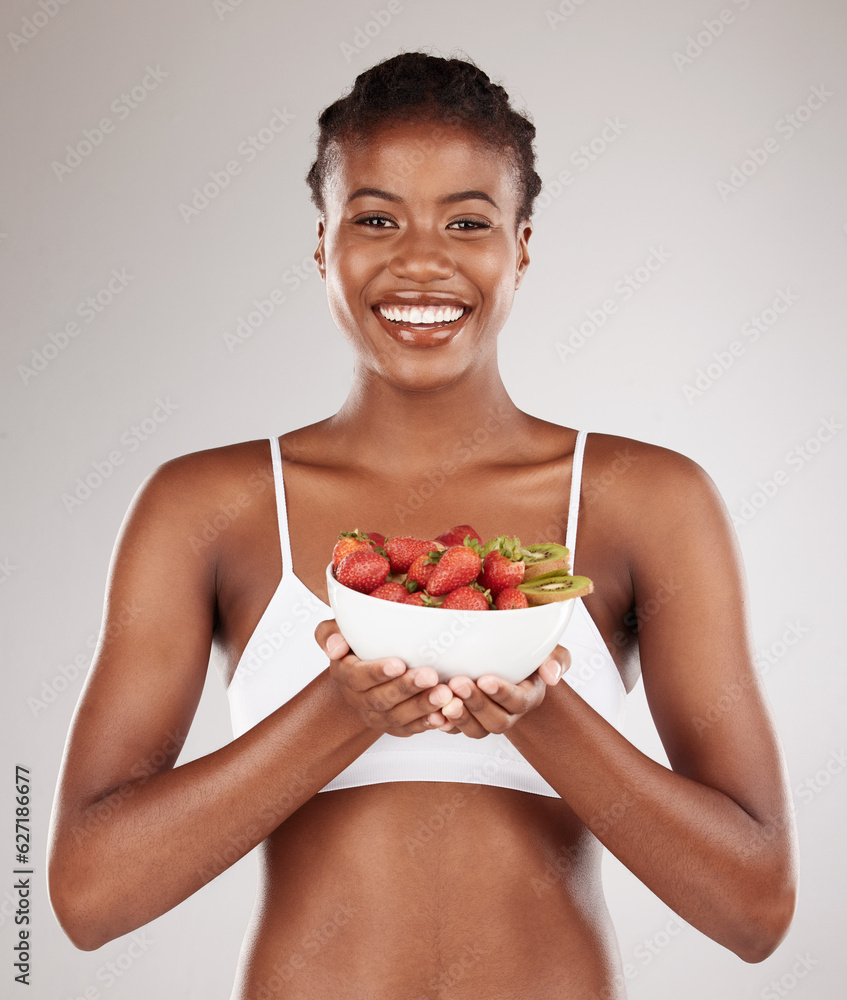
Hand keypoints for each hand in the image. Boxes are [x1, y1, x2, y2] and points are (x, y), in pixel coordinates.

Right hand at [314, 620, 457, 737]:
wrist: (364, 677)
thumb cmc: (357, 646)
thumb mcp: (340, 631)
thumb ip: (330, 633)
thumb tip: (335, 646)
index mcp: (345, 673)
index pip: (358, 676)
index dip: (378, 672)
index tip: (399, 664)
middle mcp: (358, 699)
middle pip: (381, 698)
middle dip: (407, 688)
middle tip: (430, 676)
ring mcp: (376, 716)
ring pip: (398, 717)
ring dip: (422, 706)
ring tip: (444, 694)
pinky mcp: (395, 727)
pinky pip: (410, 729)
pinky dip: (427, 723)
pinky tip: (444, 716)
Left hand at [436, 644, 570, 739]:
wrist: (507, 661)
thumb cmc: (528, 653)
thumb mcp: (547, 650)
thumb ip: (556, 660)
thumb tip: (552, 675)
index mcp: (529, 697)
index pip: (518, 701)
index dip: (502, 693)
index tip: (484, 679)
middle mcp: (509, 714)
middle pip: (496, 720)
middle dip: (476, 704)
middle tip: (458, 683)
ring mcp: (487, 720)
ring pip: (476, 730)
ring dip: (460, 717)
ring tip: (445, 701)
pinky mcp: (467, 721)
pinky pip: (456, 731)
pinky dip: (445, 725)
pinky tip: (433, 715)